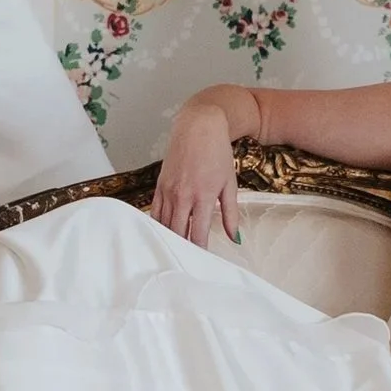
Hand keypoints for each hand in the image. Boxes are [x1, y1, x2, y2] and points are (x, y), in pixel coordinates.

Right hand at [152, 94, 241, 248]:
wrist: (199, 126)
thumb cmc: (217, 152)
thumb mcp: (229, 183)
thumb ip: (230, 213)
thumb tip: (235, 238)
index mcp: (202, 196)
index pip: (199, 233)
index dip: (200, 251)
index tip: (203, 263)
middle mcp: (183, 195)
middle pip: (178, 232)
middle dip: (182, 249)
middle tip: (186, 264)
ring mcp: (169, 190)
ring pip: (163, 224)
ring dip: (168, 238)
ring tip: (172, 253)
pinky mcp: (160, 184)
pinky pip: (155, 210)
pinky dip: (158, 224)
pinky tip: (161, 234)